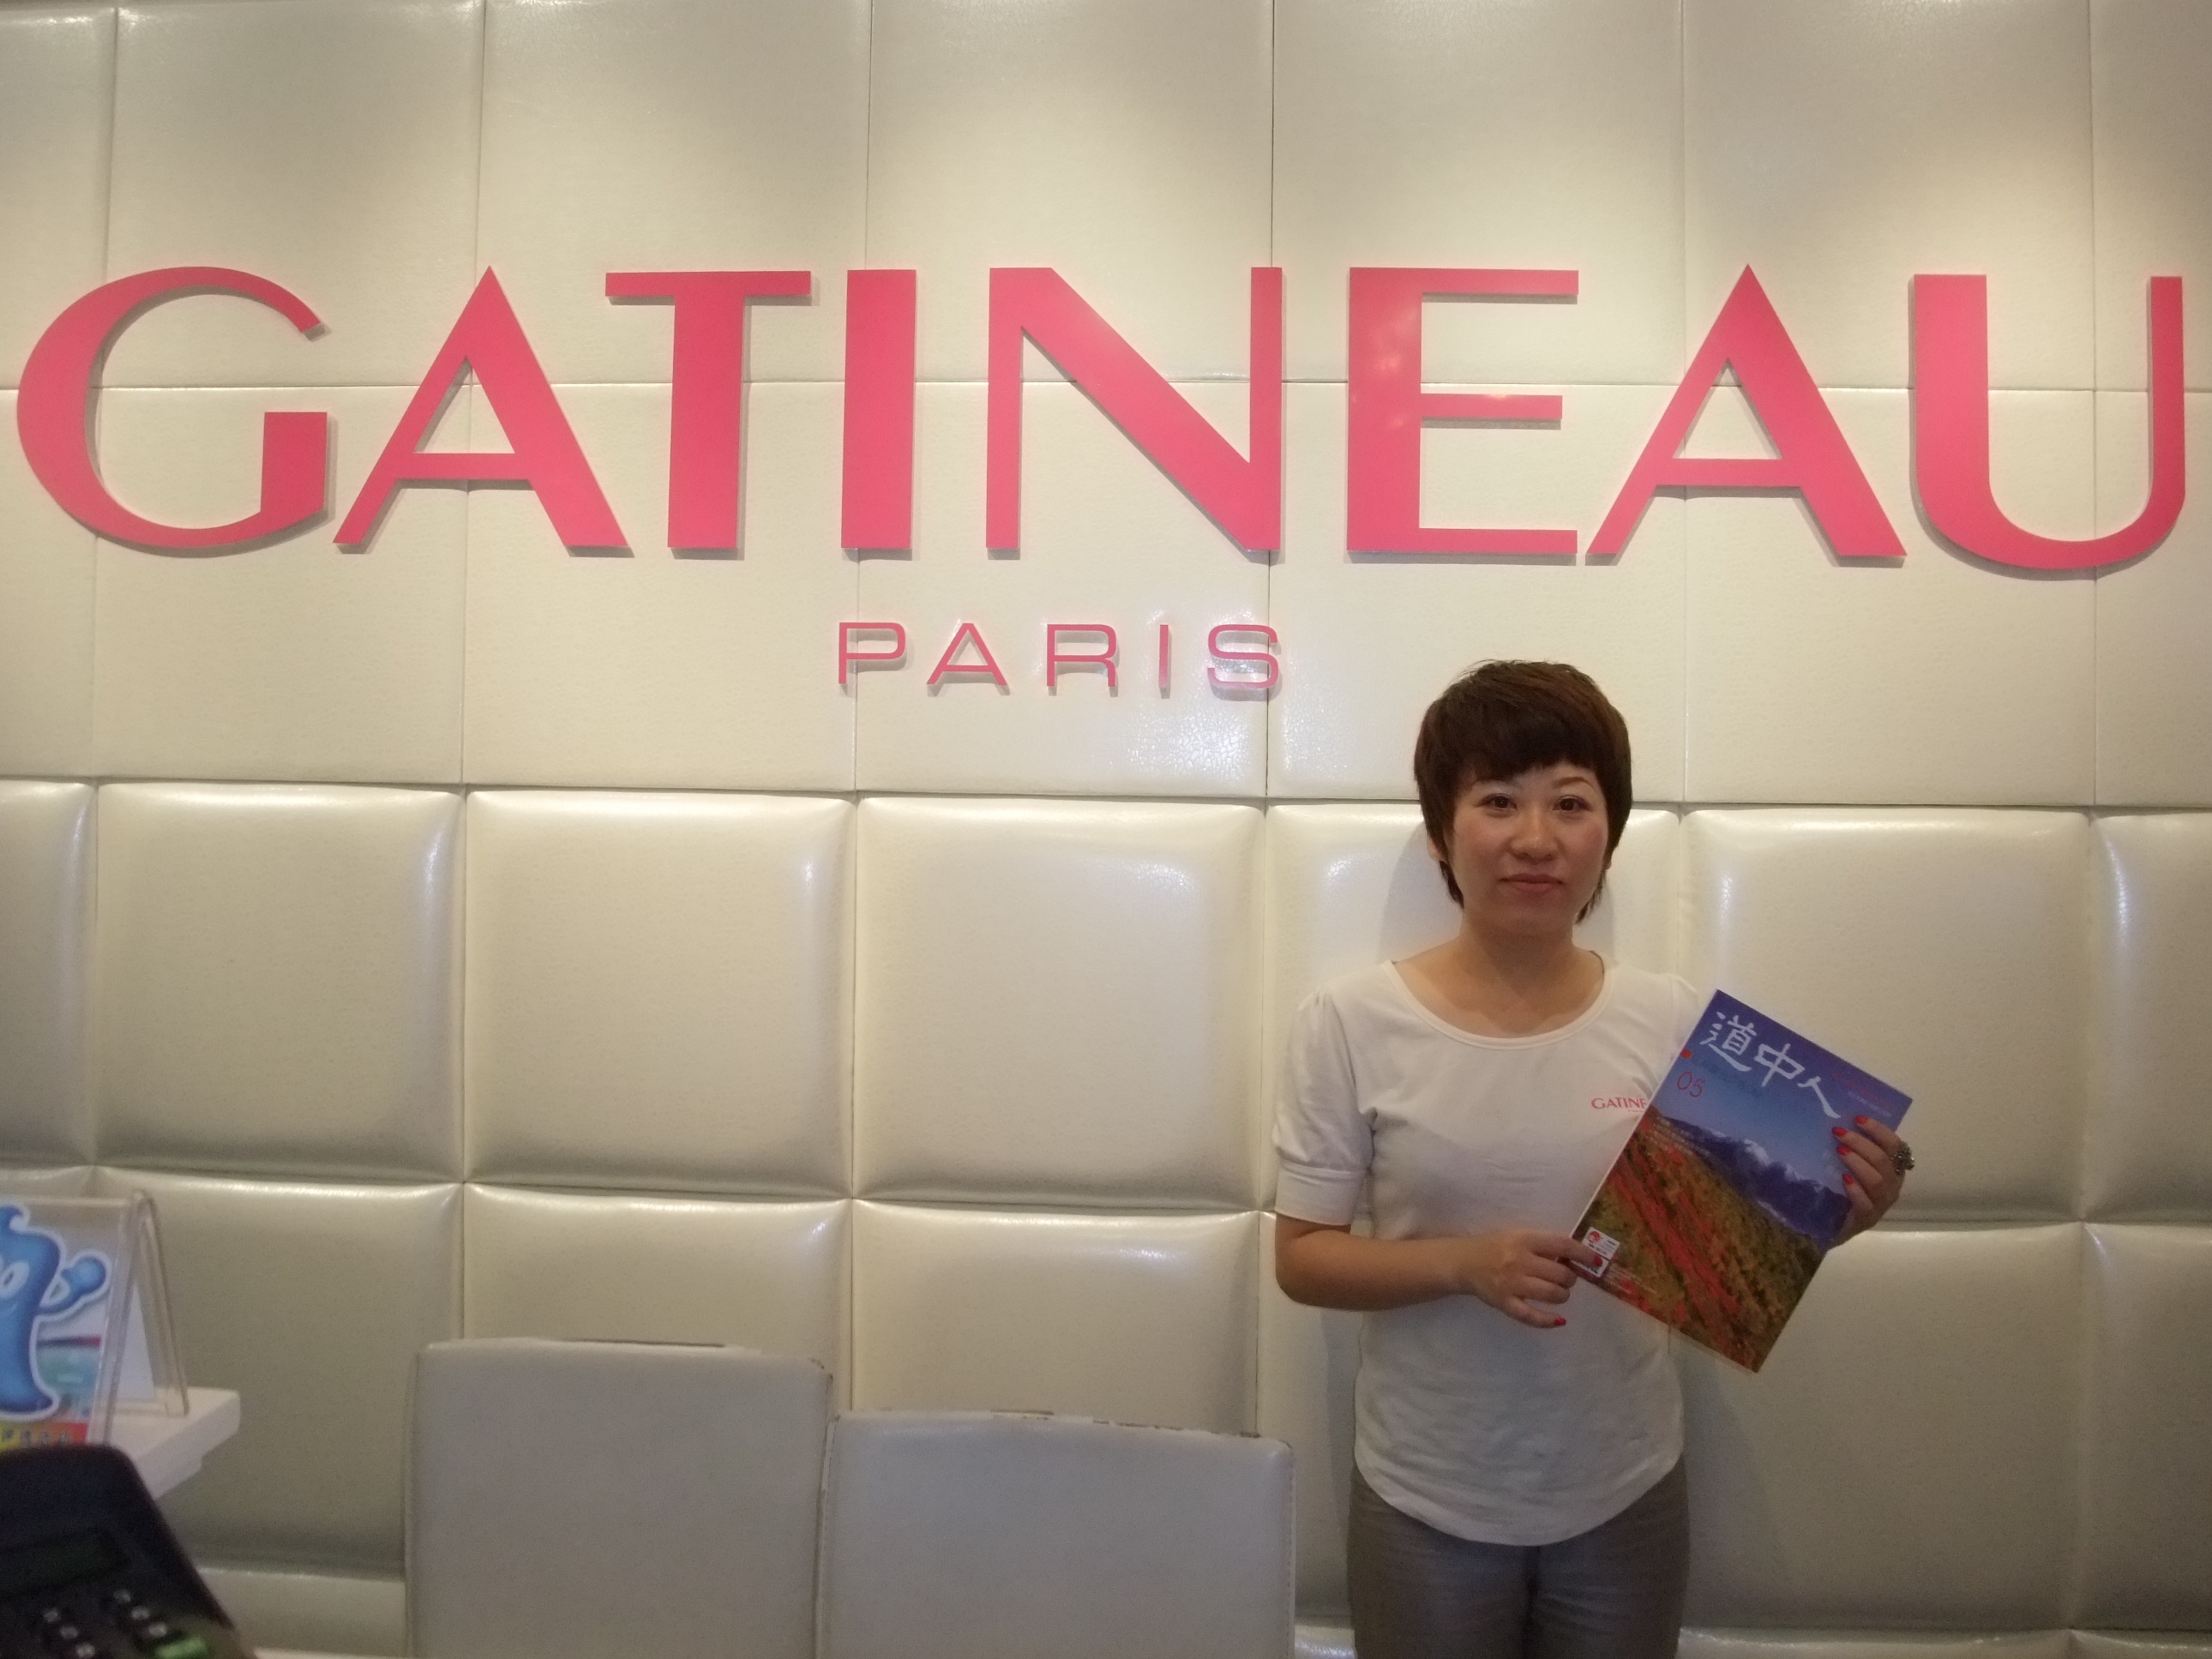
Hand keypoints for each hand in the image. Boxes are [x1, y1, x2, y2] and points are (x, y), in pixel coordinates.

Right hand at [1451, 1231, 1604, 1328]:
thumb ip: (1542, 1245)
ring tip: (1558, 1293)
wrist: (1464, 1262)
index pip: (1562, 1246)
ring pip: (1552, 1294)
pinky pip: (1532, 1316)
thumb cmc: (1495, 1247)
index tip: (1596, 1261)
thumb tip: (1574, 1258)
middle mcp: (1519, 1261)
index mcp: (1524, 1240)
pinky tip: (1559, 1320)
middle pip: (1561, 1274)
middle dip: (1569, 1279)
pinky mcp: (1505, 1303)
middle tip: (1565, 1279)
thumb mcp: (1517, 1236)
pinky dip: (1549, 1321)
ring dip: (1562, 1295)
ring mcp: (1512, 1284)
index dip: (1583, 1254)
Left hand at [1834, 1116, 1908, 1241]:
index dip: (1878, 1130)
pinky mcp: (1866, 1220)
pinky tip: (1844, 1180)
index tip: (1857, 1118)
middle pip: (1883, 1161)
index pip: (1895, 1145)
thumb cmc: (1842, 1188)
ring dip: (1858, 1163)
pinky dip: (1856, 1190)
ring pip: (1877, 1181)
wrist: (1830, 1225)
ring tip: (1839, 1151)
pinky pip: (1866, 1204)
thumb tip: (1837, 1122)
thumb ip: (1851, 1147)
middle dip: (1861, 1143)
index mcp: (1892, 1169)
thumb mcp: (1848, 1166)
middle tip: (1838, 1132)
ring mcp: (1881, 1204)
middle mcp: (1891, 1186)